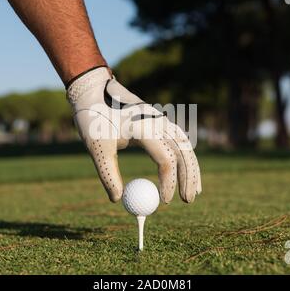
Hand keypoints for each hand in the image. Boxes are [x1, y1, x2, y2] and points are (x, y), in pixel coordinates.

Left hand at [67, 67, 200, 202]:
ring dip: (192, 167)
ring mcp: (160, 118)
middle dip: (188, 177)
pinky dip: (186, 157)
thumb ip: (108, 175)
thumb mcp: (97, 148)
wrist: (93, 89)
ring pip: (185, 145)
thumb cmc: (93, 118)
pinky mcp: (158, 120)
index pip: (165, 159)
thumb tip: (118, 200)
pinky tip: (188, 171)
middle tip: (188, 201)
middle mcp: (157, 121)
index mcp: (143, 128)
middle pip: (182, 152)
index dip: (168, 183)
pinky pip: (179, 139)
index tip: (165, 202)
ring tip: (196, 191)